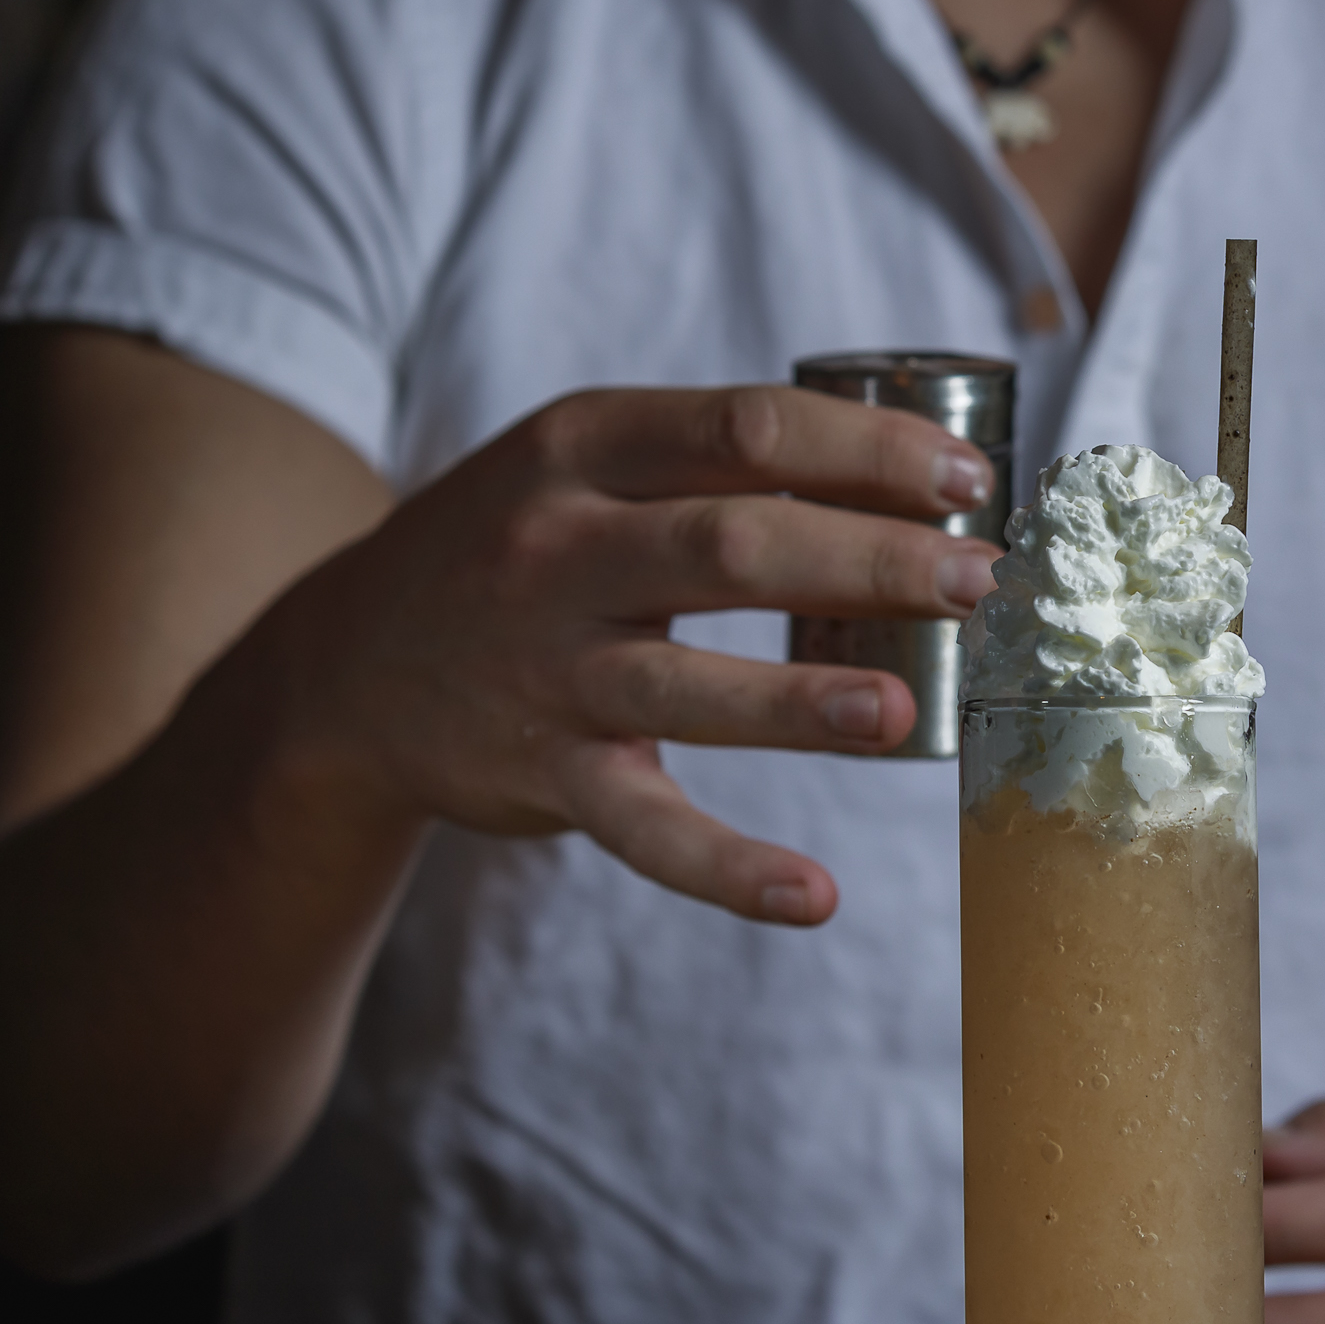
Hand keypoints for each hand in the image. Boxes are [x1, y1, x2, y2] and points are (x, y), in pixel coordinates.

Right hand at [238, 385, 996, 923]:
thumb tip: (916, 476)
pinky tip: (812, 896)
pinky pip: (643, 826)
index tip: (969, 480)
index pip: (746, 428)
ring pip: (688, 683)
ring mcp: (547, 666)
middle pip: (734, 546)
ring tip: (906, 712)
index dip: (867, 451)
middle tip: (980, 583)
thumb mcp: (584, 467)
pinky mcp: (542, 774)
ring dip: (802, 703)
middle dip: (871, 561)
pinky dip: (727, 868)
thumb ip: (716, 461)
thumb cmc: (514, 549)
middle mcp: (558, 547)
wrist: (344, 669)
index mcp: (585, 446)